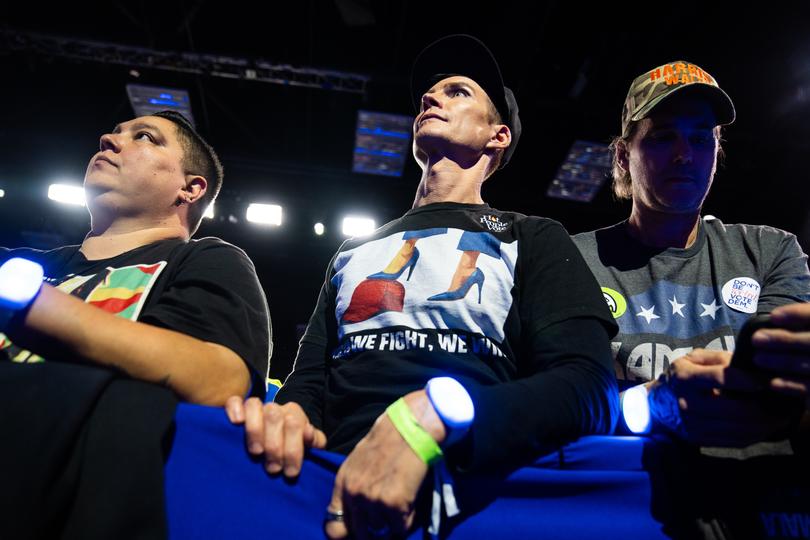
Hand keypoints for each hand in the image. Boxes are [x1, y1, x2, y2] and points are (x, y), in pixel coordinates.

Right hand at [225, 397, 325, 476]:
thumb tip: (307, 433)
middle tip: (274, 468)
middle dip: (274, 446)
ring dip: (255, 431)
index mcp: (294, 413)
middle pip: (274, 416)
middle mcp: (275, 408)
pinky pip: (234, 401)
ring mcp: (256, 408)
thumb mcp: (309, 446)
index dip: (293, 449)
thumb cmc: (292, 448)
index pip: (295, 424)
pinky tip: (237, 422)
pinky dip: (234, 409)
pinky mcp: (238, 409)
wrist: (277, 440)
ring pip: (254, 406)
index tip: (291, 472)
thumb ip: (315, 441)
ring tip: (257, 452)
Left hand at [324, 390, 443, 539]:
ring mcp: (373, 500)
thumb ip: (353, 486)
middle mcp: (354, 494)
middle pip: (360, 534)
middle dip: (374, 530)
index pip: (333, 527)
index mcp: (343, 483)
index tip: (360, 529)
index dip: (346, 533)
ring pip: (382, 531)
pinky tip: (411, 500)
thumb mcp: (359, 461)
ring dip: (392, 522)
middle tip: (387, 517)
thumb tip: (357, 513)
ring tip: (401, 502)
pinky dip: (408, 519)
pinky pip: (401, 527)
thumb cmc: (388, 441)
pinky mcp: (394, 504)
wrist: (410, 428)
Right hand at [657, 349, 791, 445]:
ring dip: (764, 425)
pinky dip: (754, 436)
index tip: (765, 381)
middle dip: (764, 409)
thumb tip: (750, 366)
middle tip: (783, 405)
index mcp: (685, 377)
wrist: (657, 405)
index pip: (720, 378)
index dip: (746, 381)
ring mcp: (691, 424)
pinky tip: (764, 428)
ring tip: (779, 417)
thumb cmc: (682, 376)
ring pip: (737, 428)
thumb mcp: (694, 359)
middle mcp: (686, 402)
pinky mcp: (698, 439)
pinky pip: (733, 441)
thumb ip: (720, 359)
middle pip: (733, 409)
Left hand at [753, 303, 809, 407]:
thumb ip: (801, 322)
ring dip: (783, 362)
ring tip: (758, 358)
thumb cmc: (805, 345)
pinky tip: (774, 383)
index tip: (773, 316)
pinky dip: (793, 385)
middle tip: (756, 338)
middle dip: (785, 340)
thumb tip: (773, 319)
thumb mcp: (805, 330)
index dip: (797, 314)